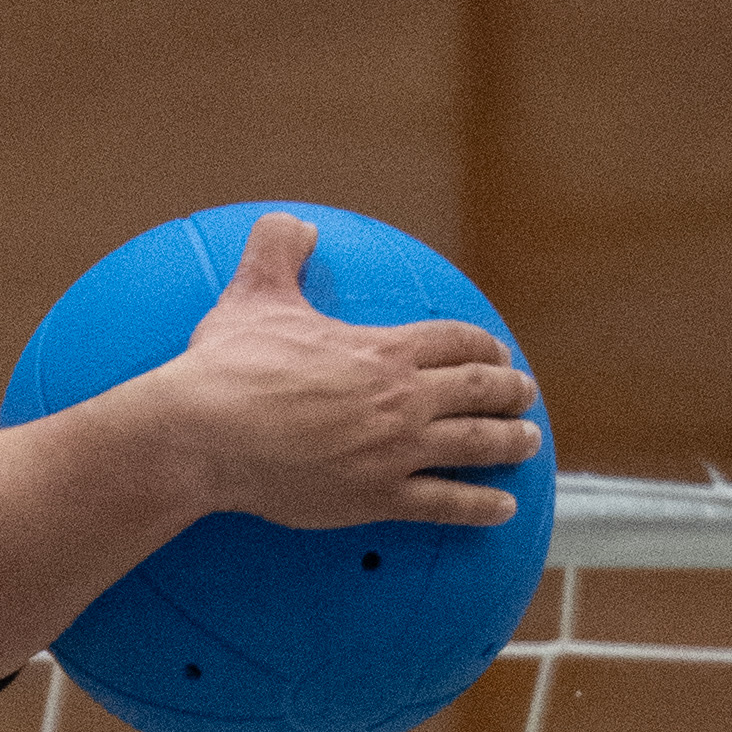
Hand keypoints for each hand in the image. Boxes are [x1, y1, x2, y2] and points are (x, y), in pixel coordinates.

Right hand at [155, 208, 540, 532]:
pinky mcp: (377, 496)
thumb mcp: (254, 295)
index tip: (497, 354)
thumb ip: (279, 251)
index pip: (456, 341)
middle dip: (512, 391)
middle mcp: (402, 398)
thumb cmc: (226, 368)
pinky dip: (480, 506)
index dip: (484, 347)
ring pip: (475, 445)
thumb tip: (292, 223)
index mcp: (382, 349)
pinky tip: (503, 508)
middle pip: (480, 390)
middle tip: (525, 395)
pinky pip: (446, 503)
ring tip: (528, 442)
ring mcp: (394, 451)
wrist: (204, 435)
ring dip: (510, 442)